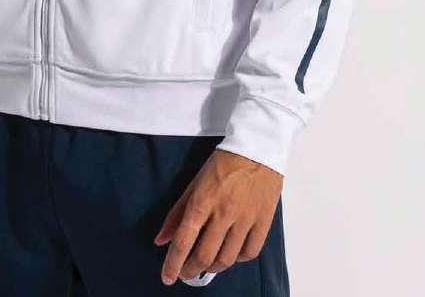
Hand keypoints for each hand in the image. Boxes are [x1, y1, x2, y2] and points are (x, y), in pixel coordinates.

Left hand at [153, 148, 282, 285]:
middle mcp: (224, 212)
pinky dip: (238, 260)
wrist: (257, 147)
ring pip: (227, 259)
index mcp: (203, 201)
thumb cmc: (223, 163)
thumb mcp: (195, 182)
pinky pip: (249, 252)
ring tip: (206, 265)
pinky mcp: (263, 220)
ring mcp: (245, 218)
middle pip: (205, 256)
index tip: (168, 277)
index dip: (173, 263)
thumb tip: (161, 239)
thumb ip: (177, 213)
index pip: (183, 241)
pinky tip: (231, 255)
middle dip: (191, 270)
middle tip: (186, 273)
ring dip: (213, 268)